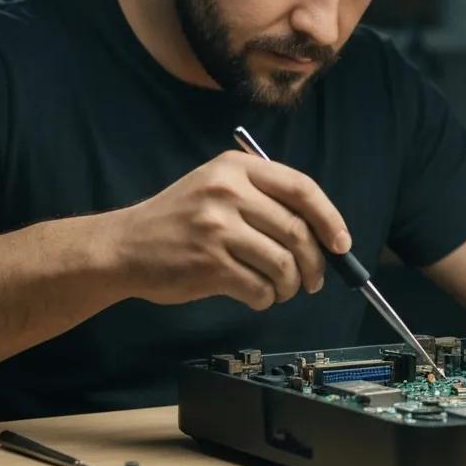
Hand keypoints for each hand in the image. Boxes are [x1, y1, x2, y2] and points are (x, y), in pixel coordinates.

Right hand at [105, 151, 349, 308]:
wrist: (124, 246)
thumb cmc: (179, 220)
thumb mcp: (217, 188)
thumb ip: (263, 199)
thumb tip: (321, 233)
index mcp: (236, 167)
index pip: (301, 188)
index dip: (329, 218)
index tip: (341, 243)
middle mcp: (228, 192)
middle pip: (297, 231)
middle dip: (314, 262)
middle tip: (314, 280)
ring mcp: (217, 228)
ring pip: (282, 263)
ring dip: (291, 285)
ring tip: (283, 290)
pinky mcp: (209, 264)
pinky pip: (259, 287)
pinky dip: (267, 298)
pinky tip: (258, 296)